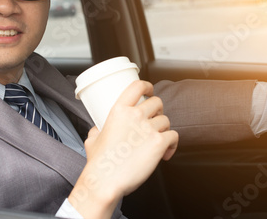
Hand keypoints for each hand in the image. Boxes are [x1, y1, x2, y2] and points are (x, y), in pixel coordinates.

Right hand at [68, 80, 178, 218]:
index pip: (137, 87)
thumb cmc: (98, 162)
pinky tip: (165, 153)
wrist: (106, 180)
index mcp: (118, 110)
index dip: (147, 86)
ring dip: (164, 129)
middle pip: (156, 102)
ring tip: (157, 141)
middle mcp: (134, 115)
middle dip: (158, 111)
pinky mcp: (159, 142)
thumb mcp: (92, 139)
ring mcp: (148, 128)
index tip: (150, 90)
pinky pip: (174, 136)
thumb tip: (98, 129)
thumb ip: (97, 130)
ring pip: (166, 120)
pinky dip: (172, 145)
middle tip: (154, 122)